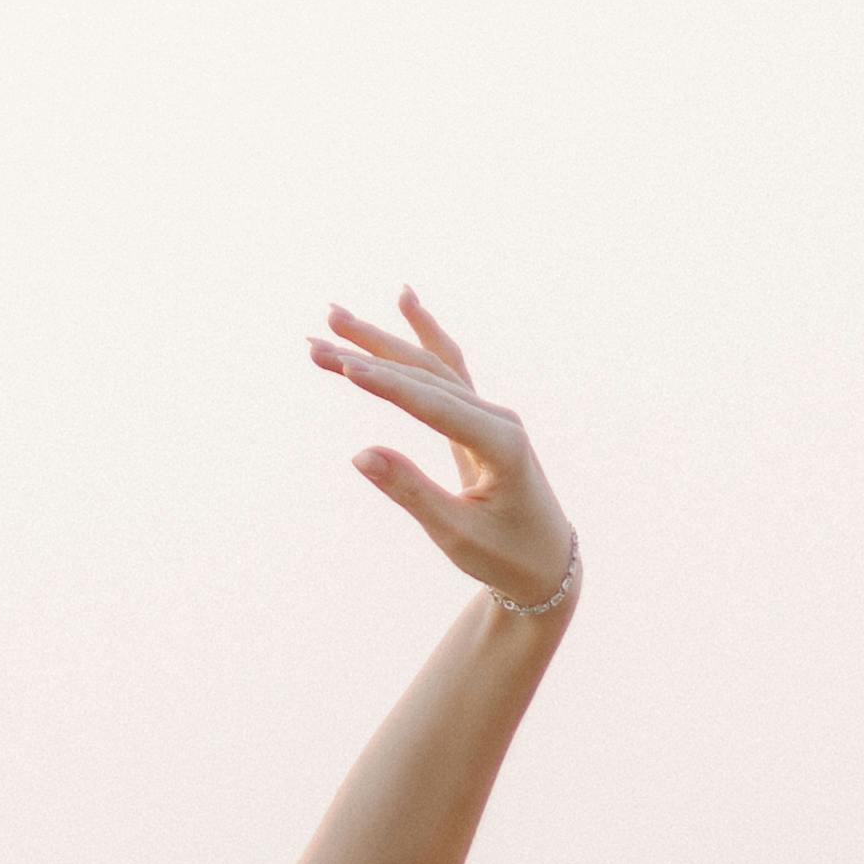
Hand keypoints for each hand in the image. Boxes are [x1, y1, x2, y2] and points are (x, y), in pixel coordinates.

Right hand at [310, 291, 574, 606]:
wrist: (548, 562)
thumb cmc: (505, 556)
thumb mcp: (456, 534)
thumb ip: (411, 492)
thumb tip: (360, 455)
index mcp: (500, 446)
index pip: (434, 407)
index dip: (388, 387)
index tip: (345, 368)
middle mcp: (499, 419)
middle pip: (427, 375)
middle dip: (370, 355)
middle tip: (316, 342)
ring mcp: (492, 414)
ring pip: (432, 367)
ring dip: (383, 343)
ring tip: (333, 319)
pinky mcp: (482, 418)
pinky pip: (449, 370)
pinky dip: (424, 336)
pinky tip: (405, 300)